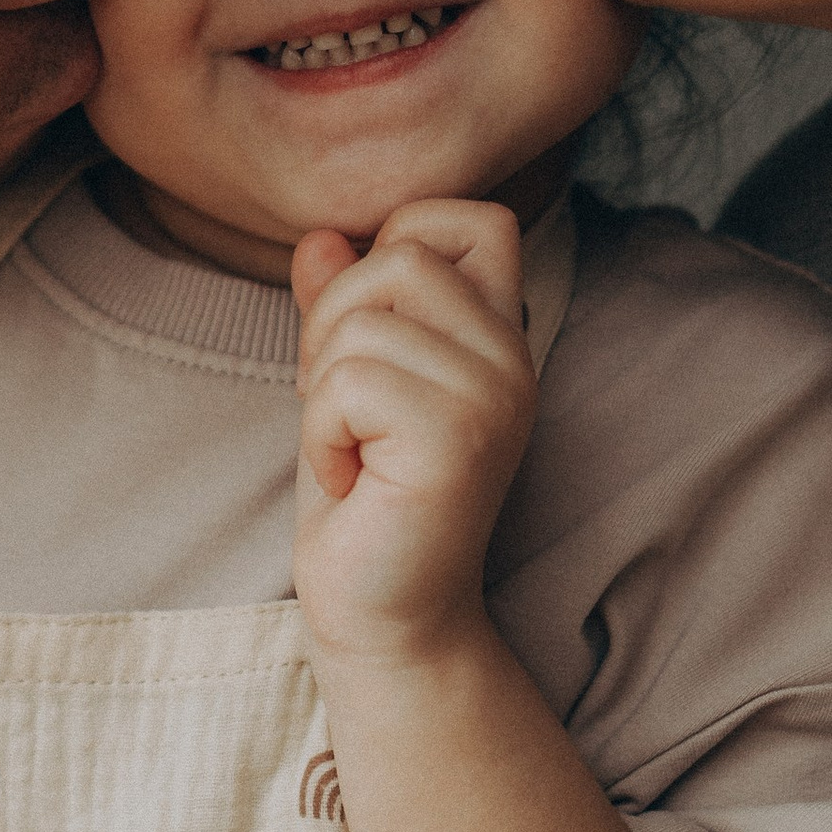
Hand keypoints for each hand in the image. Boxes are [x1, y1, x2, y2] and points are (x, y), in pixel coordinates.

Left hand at [290, 199, 536, 661]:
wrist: (384, 615)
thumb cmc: (363, 502)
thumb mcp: (344, 385)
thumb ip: (342, 307)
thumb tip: (319, 235)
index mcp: (498, 334)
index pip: (470, 216)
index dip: (395, 244)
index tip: (364, 334)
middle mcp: (512, 356)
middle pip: (399, 254)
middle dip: (334, 321)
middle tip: (340, 407)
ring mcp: (494, 395)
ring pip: (363, 321)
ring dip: (322, 391)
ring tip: (351, 451)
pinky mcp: (457, 438)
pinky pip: (349, 381)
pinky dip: (321, 433)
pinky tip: (350, 480)